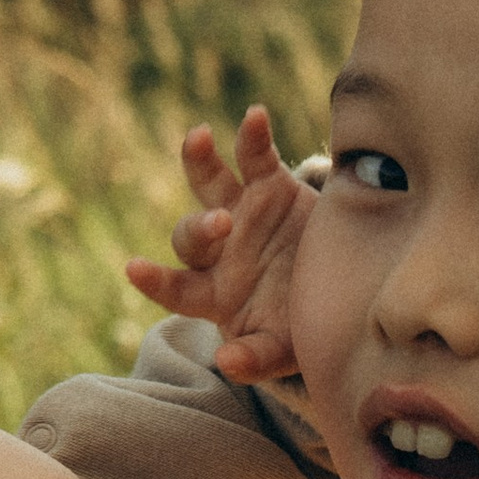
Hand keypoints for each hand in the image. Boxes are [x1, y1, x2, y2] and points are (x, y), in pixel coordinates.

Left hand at [125, 104, 318, 383]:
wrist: (345, 291)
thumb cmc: (302, 326)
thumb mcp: (282, 349)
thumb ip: (256, 358)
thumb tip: (226, 363)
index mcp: (213, 294)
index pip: (175, 288)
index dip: (154, 280)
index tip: (133, 268)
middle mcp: (220, 251)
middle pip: (190, 234)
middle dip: (200, 227)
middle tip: (221, 225)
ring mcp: (242, 213)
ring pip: (208, 181)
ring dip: (199, 160)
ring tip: (200, 138)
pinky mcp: (271, 186)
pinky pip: (255, 155)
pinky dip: (251, 135)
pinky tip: (254, 115)